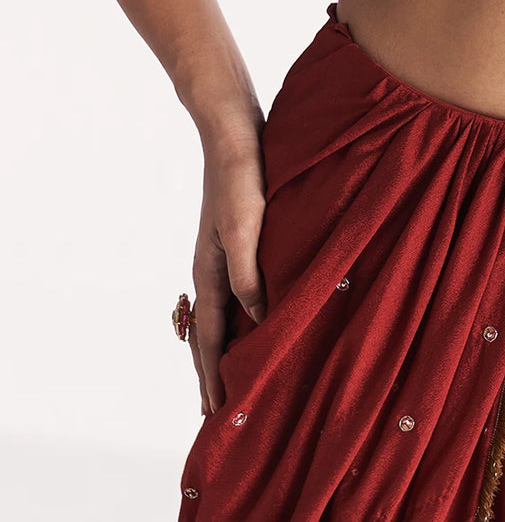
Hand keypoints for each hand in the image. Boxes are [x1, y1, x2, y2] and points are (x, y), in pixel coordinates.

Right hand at [188, 134, 267, 415]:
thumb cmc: (241, 179)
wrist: (233, 132)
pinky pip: (231, 290)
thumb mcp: (247, 229)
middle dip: (209, 369)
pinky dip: (235, 315)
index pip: (209, 336)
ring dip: (221, 345)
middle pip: (207, 331)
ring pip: (219, 312)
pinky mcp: (235, 238)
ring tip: (229, 372)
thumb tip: (258, 320)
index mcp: (209, 271)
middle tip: (214, 407)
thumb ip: (248, 275)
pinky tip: (251, 315)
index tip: (214, 411)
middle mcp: (210, 267)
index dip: (213, 374)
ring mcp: (221, 253)